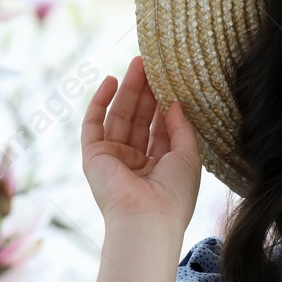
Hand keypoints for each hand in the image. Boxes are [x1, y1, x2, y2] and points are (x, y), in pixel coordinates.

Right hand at [81, 55, 201, 228]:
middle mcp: (134, 162)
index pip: (159, 129)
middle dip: (145, 91)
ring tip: (137, 64)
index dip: (163, 104)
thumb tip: (175, 103)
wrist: (148, 218)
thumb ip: (182, 128)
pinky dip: (99, 102)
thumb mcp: (188, 156)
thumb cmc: (174, 194)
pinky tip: (111, 81)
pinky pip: (93, 124)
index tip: (168, 79)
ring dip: (127, 90)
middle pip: (138, 119)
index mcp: (158, 167)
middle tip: (150, 63)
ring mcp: (113, 159)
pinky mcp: (93, 157)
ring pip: (119, 116)